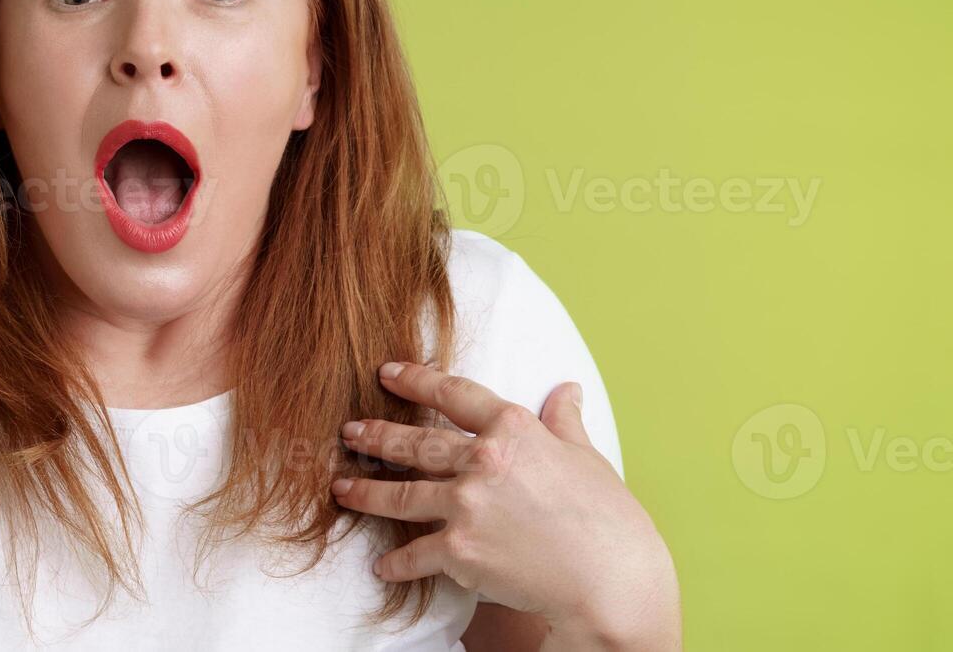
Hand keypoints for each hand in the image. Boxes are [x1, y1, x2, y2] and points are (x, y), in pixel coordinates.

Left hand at [334, 362, 679, 651]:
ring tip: (341, 488)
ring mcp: (466, 505)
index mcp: (515, 429)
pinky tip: (382, 567)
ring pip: (402, 495)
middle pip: (417, 443)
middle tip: (351, 431)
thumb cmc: (608, 520)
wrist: (610, 580)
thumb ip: (565, 423)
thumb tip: (567, 390)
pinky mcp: (459, 550)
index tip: (389, 372)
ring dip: (367, 492)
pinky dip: (397, 564)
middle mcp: (483, 460)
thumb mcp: (587, 458)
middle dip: (378, 436)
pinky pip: (415, 554)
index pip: (455, 395)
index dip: (417, 380)